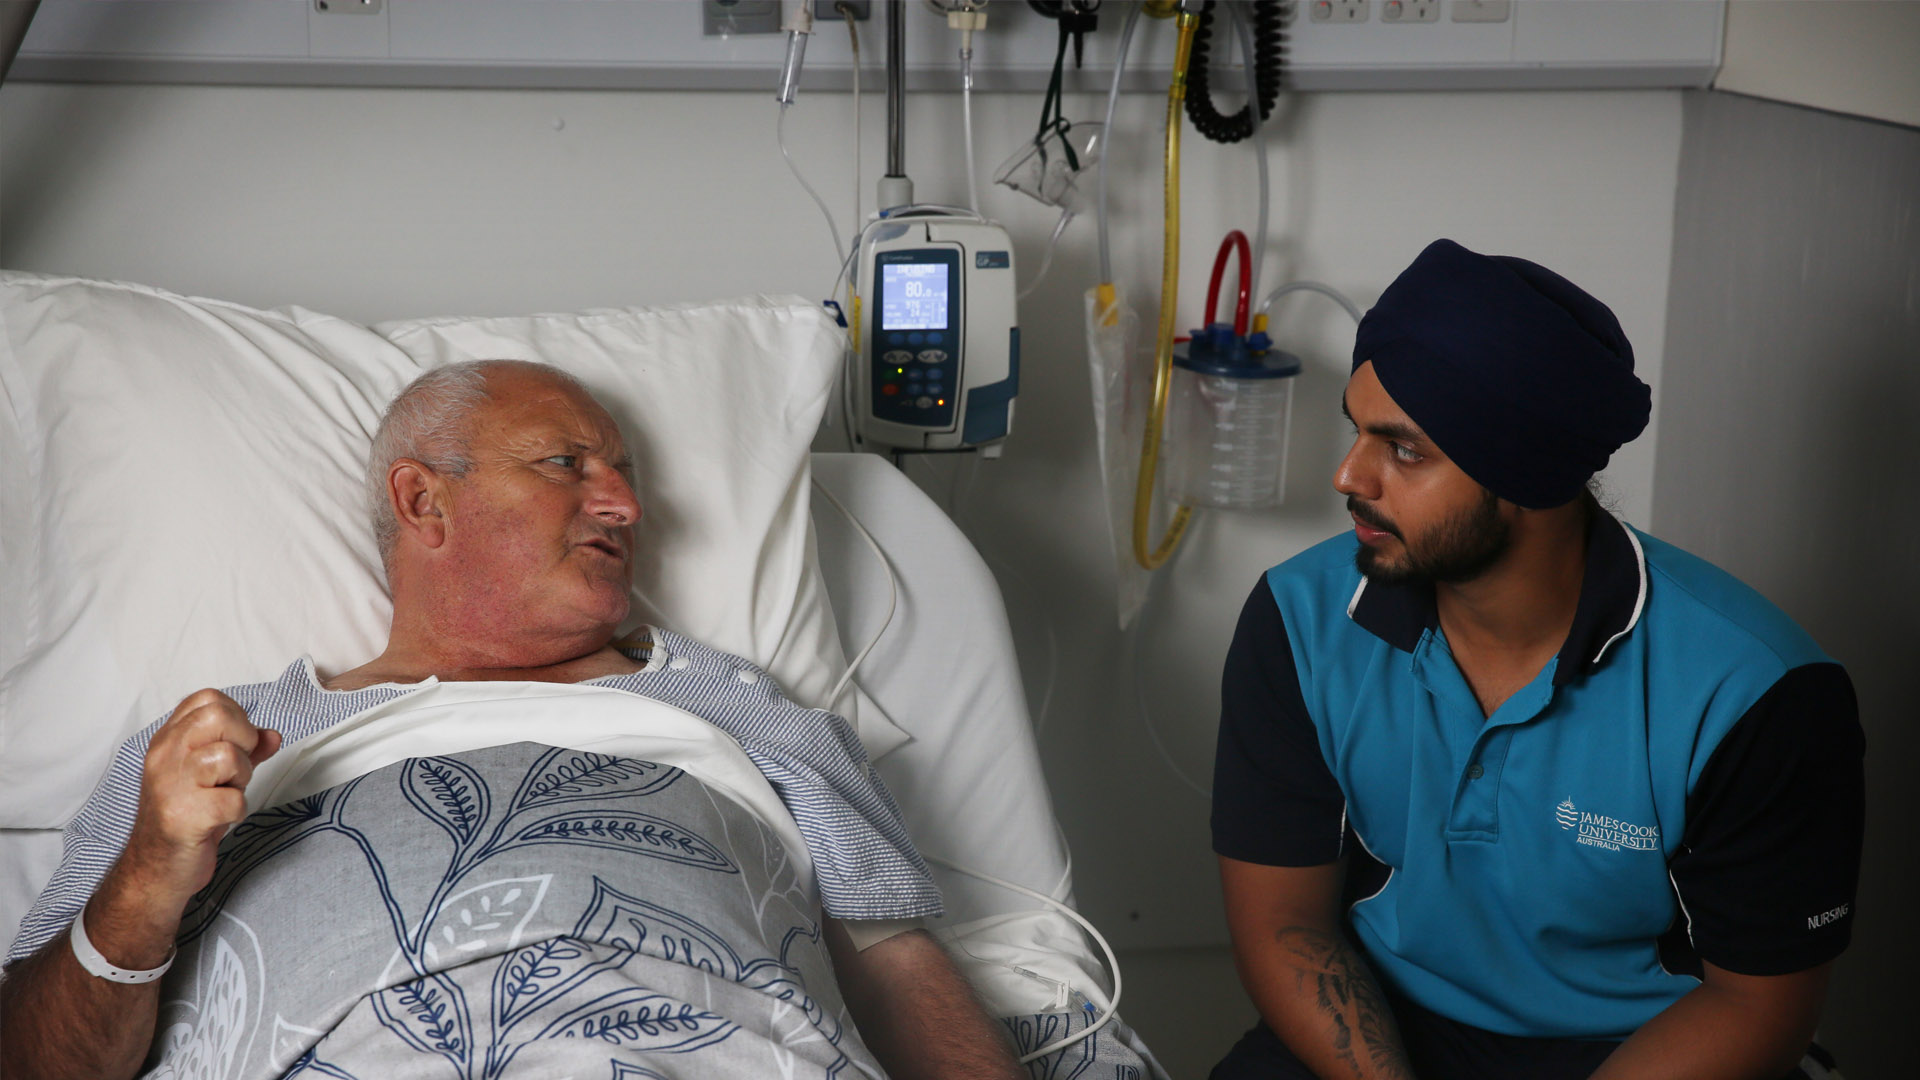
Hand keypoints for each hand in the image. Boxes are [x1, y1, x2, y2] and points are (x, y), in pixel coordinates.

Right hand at [120, 689, 281, 904]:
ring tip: (223, 794)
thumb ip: (244, 750)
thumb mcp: (215, 776)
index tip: (236, 743)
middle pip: (218, 715)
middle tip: (233, 770)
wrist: (155, 869)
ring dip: (240, 778)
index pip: (208, 699)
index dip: (236, 717)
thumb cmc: (186, 817)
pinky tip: (219, 819)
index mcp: (169, 740)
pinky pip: (233, 800)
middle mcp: (165, 756)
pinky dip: (237, 811)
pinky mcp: (183, 816)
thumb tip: (272, 735)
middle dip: (242, 741)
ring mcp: (170, 785)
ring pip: (227, 756)